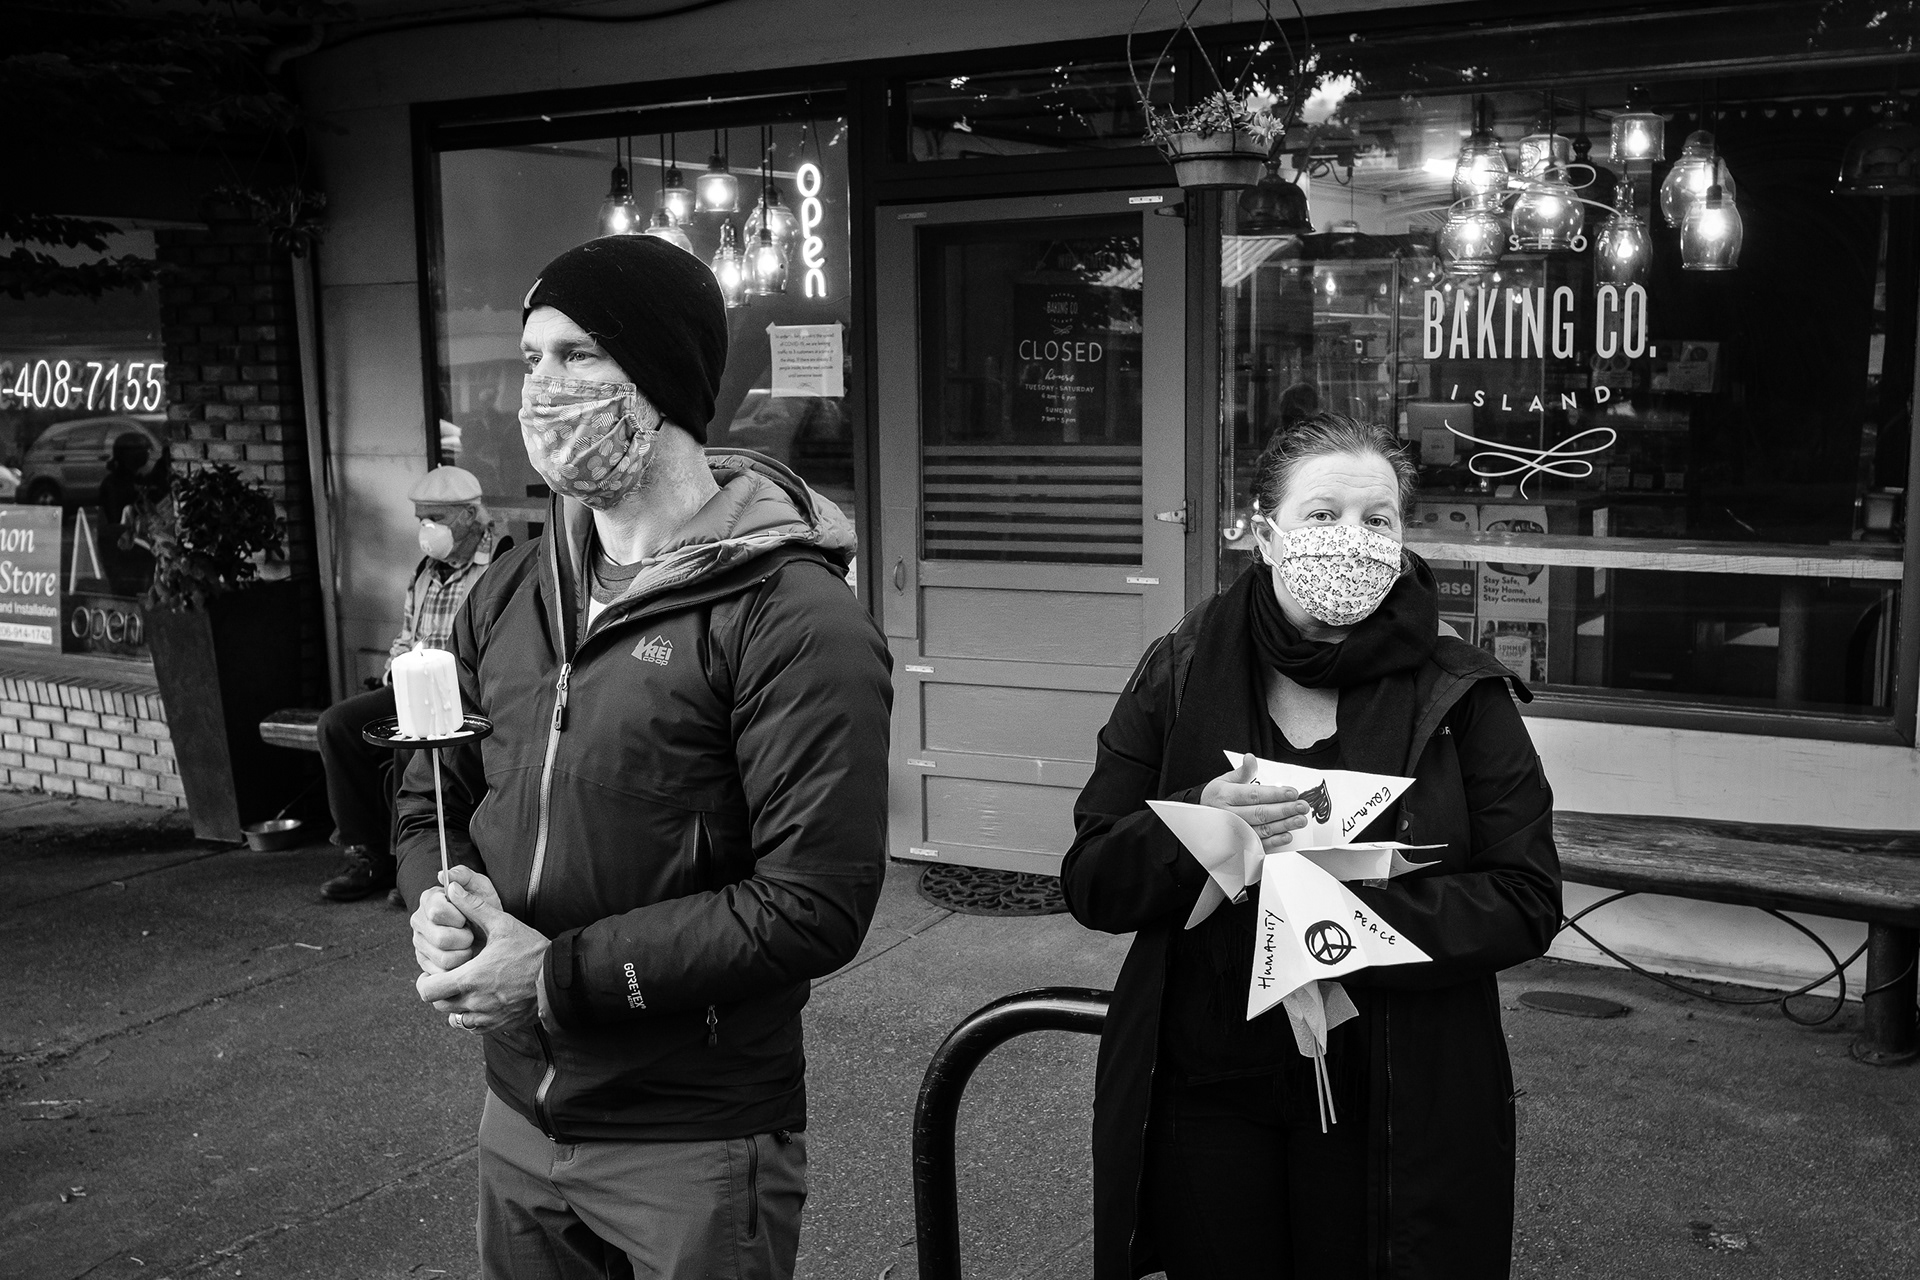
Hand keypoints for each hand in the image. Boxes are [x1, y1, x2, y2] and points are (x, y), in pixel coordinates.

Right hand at [411, 877, 479, 974]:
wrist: (490, 933)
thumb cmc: (485, 908)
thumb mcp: (481, 888)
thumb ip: (465, 876)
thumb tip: (444, 875)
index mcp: (429, 899)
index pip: (437, 911)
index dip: (458, 917)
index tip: (468, 916)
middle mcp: (419, 921)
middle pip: (440, 938)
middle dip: (465, 937)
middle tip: (472, 933)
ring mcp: (419, 943)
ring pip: (443, 958)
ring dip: (464, 954)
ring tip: (469, 945)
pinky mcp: (424, 963)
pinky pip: (443, 974)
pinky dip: (459, 968)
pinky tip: (463, 957)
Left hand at [416, 869, 548, 1035]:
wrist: (559, 978)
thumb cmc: (532, 951)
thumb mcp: (503, 924)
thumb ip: (474, 907)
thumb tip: (452, 888)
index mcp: (469, 978)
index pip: (427, 990)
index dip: (425, 981)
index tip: (433, 972)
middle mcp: (474, 1001)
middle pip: (437, 1005)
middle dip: (439, 992)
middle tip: (448, 979)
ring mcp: (486, 1016)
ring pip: (454, 1018)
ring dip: (454, 1005)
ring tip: (465, 990)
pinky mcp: (498, 1025)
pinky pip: (472, 1027)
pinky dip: (470, 1017)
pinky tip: (480, 1002)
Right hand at [1200, 752, 1309, 853]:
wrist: (1201, 819)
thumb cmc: (1217, 798)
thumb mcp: (1225, 780)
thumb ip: (1243, 771)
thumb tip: (1250, 757)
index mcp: (1226, 796)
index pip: (1253, 795)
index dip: (1274, 794)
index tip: (1292, 793)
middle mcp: (1230, 814)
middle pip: (1260, 813)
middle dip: (1284, 810)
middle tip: (1301, 806)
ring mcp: (1235, 831)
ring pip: (1262, 829)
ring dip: (1283, 825)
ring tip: (1299, 820)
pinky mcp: (1240, 843)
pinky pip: (1259, 844)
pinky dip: (1274, 841)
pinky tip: (1287, 835)